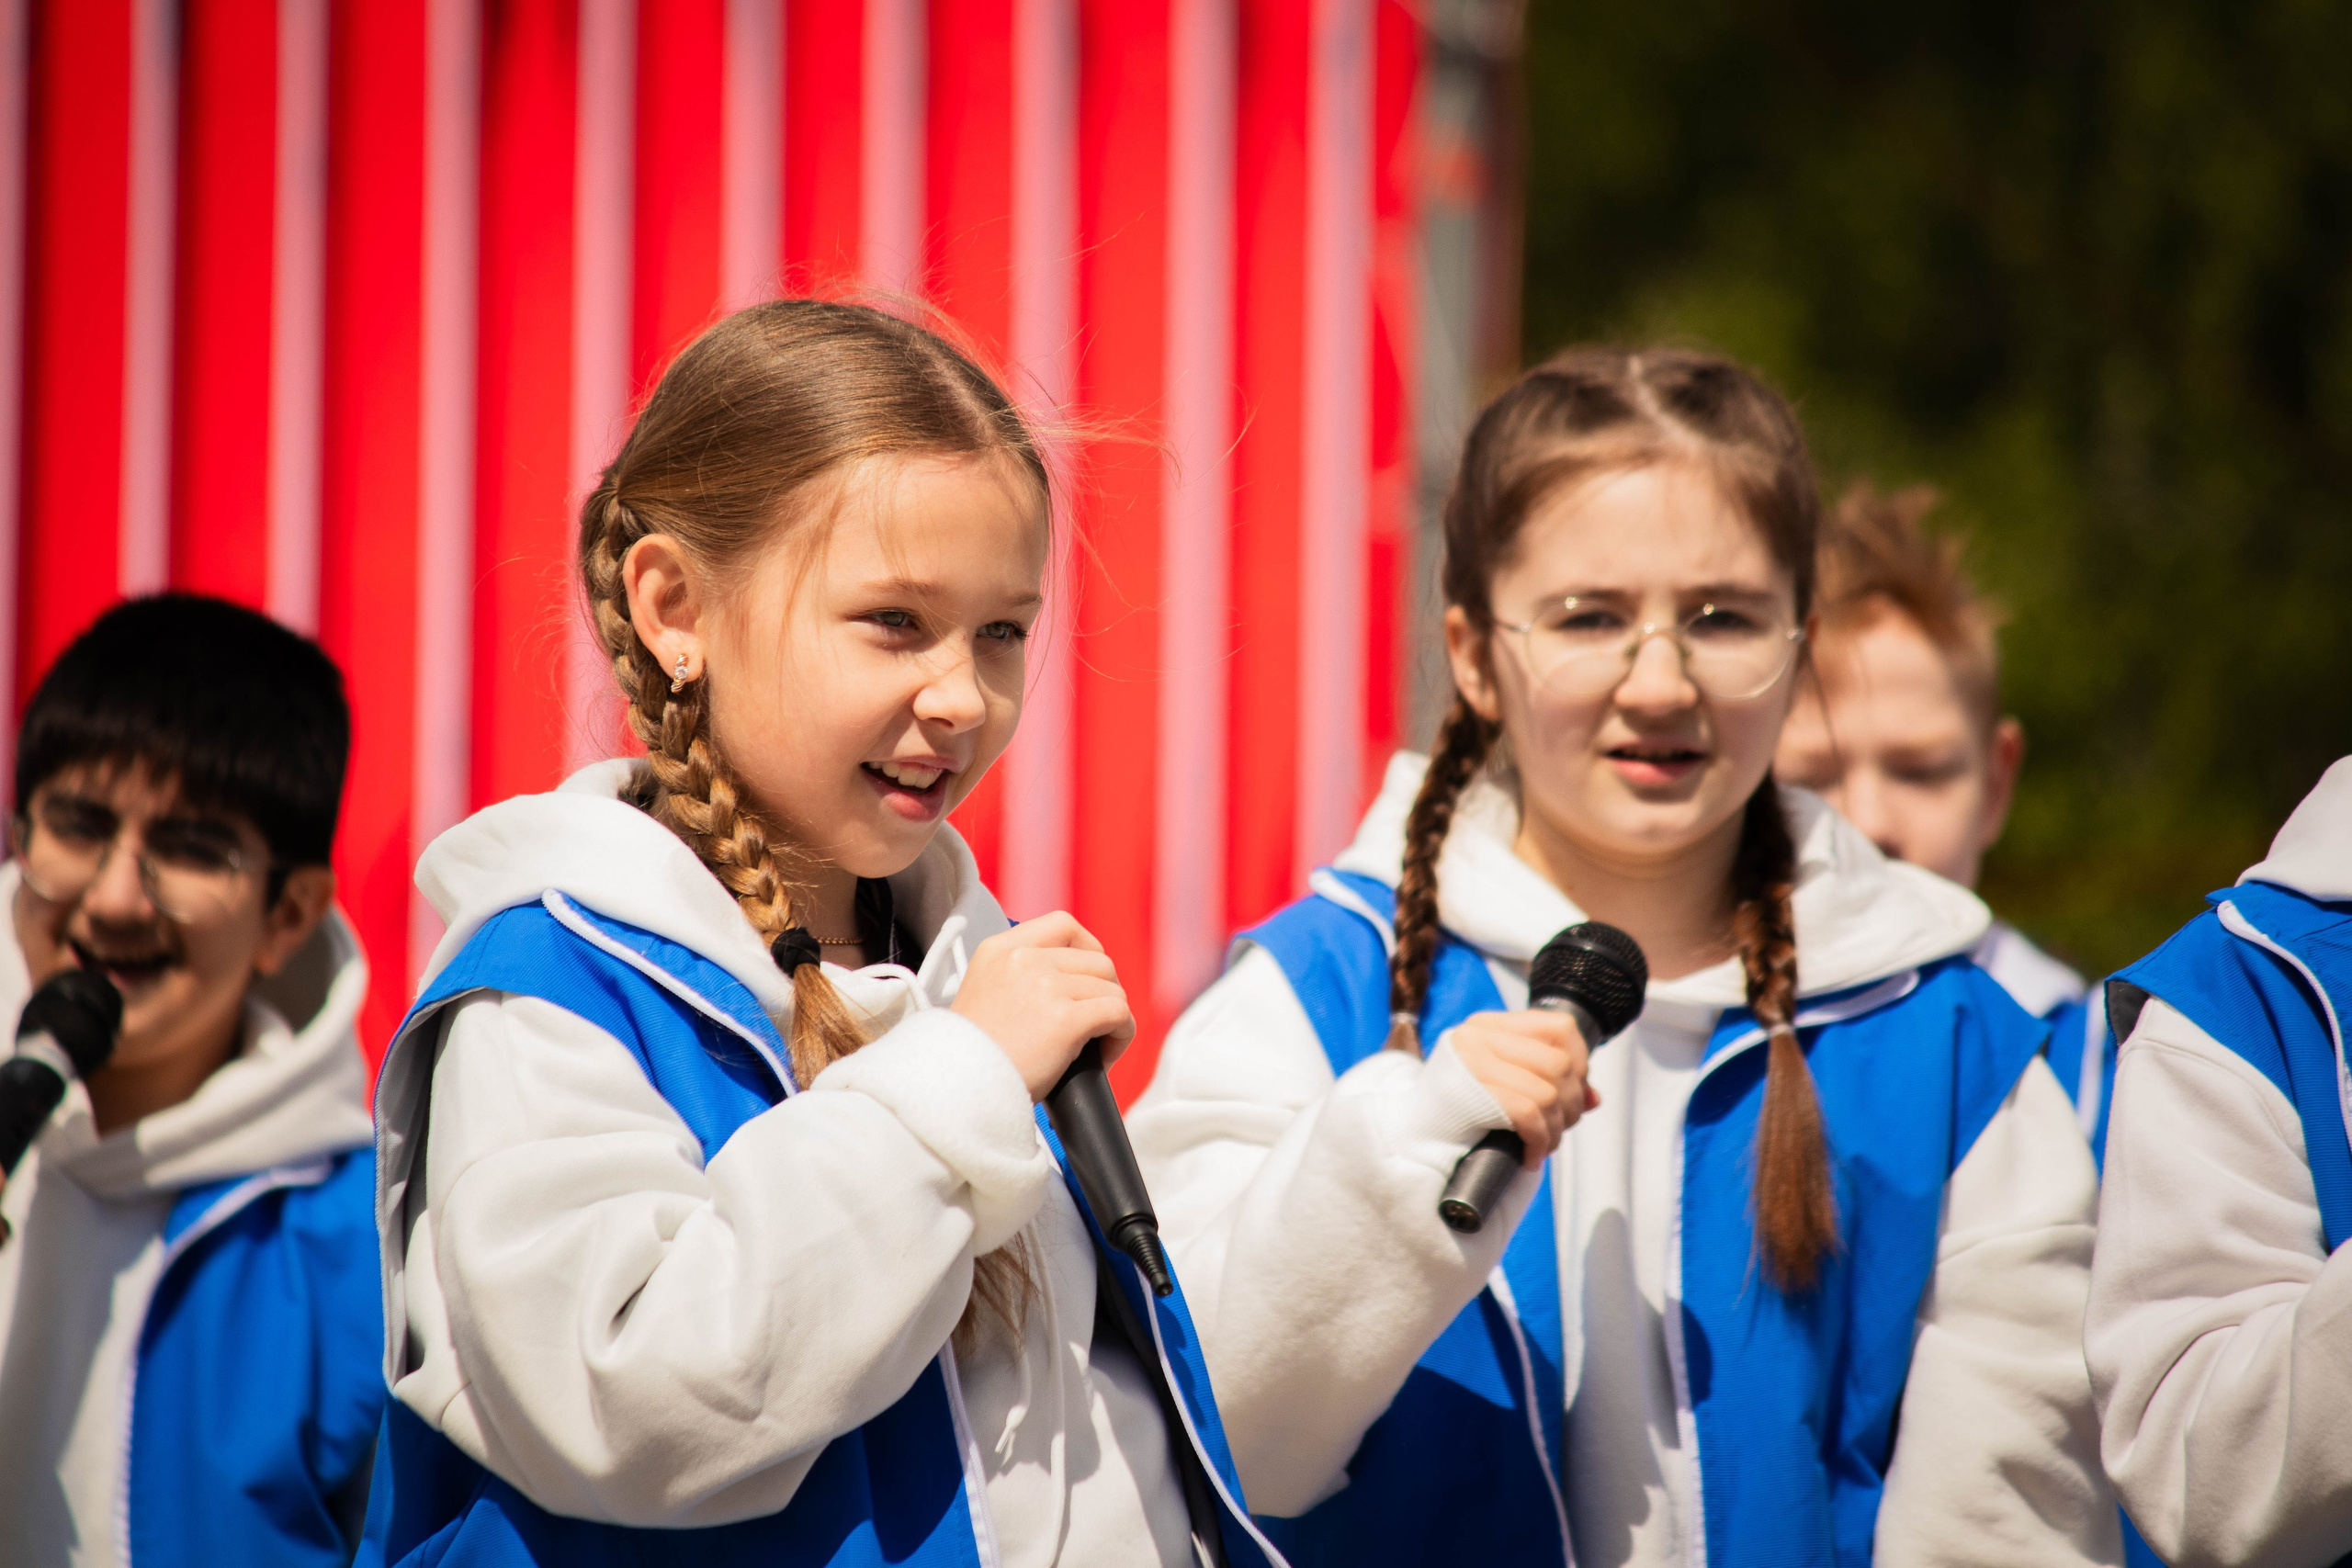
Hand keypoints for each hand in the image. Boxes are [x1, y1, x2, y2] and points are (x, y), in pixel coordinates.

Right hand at [951, 912, 1135, 1100]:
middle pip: (1097, 961)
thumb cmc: (973, 1056)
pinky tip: (1105, 1056)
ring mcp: (1045, 986)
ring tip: (1098, 1047)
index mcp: (999, 949)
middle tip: (1095, 1025)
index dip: (1089, 949)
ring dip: (1114, 1019)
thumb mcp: (983, 993)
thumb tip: (1071, 981)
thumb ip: (1018, 976)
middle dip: (1105, 993)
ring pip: (1112, 990)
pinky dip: (1121, 1035)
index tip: (1090, 977)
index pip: (1063, 925)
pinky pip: (1118, 1013)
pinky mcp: (1066, 1020)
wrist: (958, 1089)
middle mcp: (1022, 959)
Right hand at [1450, 1009, 1599, 1167]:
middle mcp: (1480, 1036)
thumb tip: (1594, 1097)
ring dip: (1556, 1129)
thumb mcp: (1504, 1085)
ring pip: (1548, 1092)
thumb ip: (1546, 1083)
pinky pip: (1529, 1115)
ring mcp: (1472, 1062)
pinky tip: (1530, 1157)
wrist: (1409, 1138)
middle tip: (1559, 1128)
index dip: (1579, 1061)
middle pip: (1559, 1065)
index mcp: (1490, 1025)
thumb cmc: (1458, 1113)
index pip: (1560, 1027)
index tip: (1572, 1092)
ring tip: (1543, 1146)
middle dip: (1571, 1105)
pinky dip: (1540, 1141)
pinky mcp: (1471, 1094)